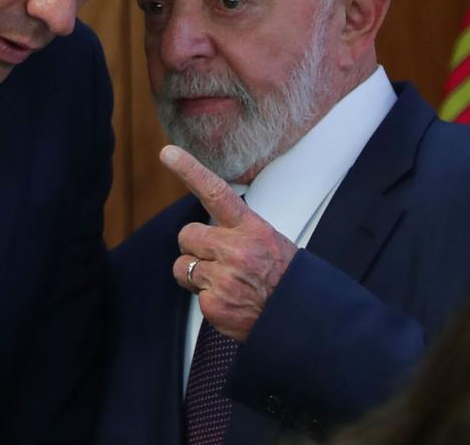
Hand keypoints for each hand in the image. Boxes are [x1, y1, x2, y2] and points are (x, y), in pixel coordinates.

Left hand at [164, 145, 297, 341]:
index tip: (168, 153)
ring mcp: (223, 278)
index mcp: (250, 228)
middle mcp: (235, 250)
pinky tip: (230, 302)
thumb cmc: (283, 276)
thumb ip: (235, 231)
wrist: (301, 316)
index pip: (215, 192)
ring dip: (196, 274)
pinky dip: (208, 299)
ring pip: (183, 266)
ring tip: (225, 282)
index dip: (189, 170)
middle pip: (187, 234)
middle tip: (218, 259)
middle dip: (195, 246)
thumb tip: (205, 232)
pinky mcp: (214, 304)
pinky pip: (194, 294)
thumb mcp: (267, 241)